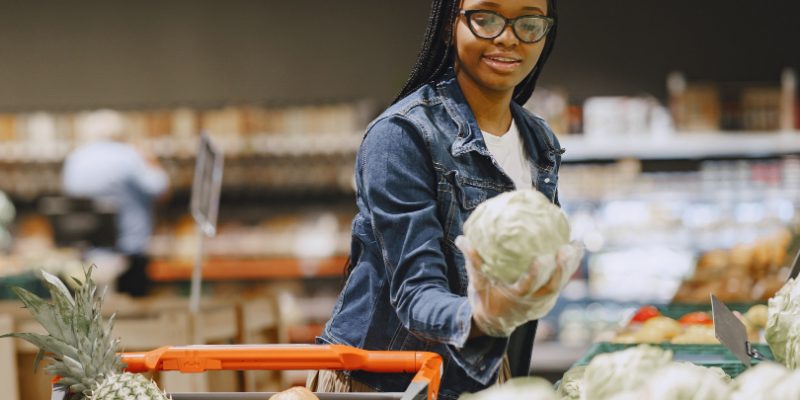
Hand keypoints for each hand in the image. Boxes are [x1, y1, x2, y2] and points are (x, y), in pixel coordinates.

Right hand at [456, 236, 583, 336]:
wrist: (495, 322)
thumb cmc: (485, 299)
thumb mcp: (477, 283)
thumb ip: (473, 262)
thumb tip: (461, 239)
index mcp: (515, 298)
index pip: (528, 286)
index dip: (536, 273)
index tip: (542, 257)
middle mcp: (533, 301)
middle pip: (552, 286)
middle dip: (562, 269)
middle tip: (566, 248)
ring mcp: (543, 301)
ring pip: (561, 284)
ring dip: (570, 265)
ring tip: (576, 245)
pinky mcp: (549, 298)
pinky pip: (561, 281)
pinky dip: (569, 266)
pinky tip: (575, 248)